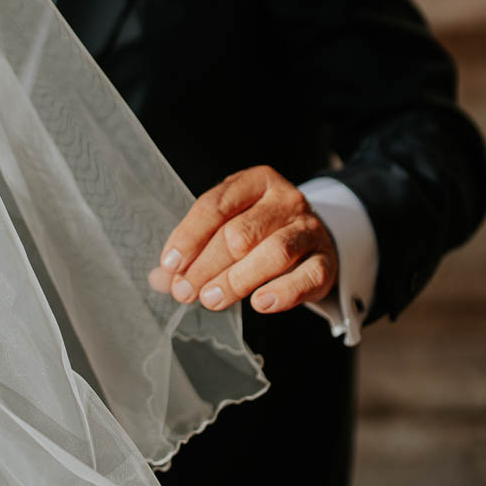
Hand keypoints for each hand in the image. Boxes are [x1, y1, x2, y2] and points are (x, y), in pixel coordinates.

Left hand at [149, 165, 337, 314]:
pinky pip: (307, 277)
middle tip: (185, 292)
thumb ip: (195, 249)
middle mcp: (286, 200)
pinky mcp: (326, 260)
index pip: (215, 206)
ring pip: (274, 253)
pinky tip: (259, 303)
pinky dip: (283, 292)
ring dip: (237, 280)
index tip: (170, 265)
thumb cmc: (260, 231)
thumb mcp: (227, 226)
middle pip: (240, 234)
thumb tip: (159, 278)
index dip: (189, 237)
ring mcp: (309, 229)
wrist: (313, 238)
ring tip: (211, 299)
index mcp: (256, 182)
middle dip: (206, 266)